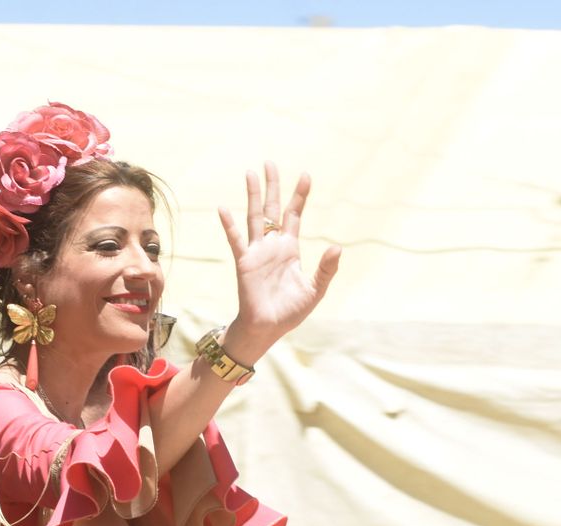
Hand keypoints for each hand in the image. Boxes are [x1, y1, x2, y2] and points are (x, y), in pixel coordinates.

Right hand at [217, 163, 341, 358]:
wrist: (268, 328)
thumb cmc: (290, 312)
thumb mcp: (315, 290)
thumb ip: (326, 269)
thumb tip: (337, 246)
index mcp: (290, 249)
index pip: (294, 215)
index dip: (299, 196)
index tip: (305, 175)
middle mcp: (272, 246)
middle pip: (272, 209)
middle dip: (273, 186)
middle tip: (270, 163)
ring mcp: (257, 252)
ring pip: (255, 217)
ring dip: (253, 196)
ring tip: (251, 173)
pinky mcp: (244, 262)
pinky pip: (236, 239)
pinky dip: (229, 224)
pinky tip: (223, 208)